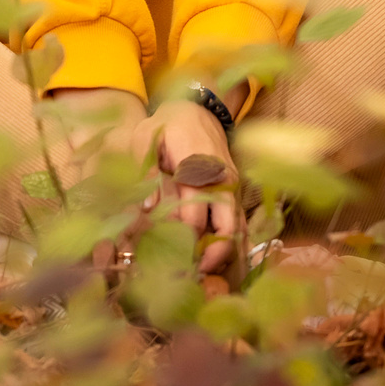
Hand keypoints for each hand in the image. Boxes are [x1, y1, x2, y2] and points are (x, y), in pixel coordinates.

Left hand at [139, 97, 240, 275]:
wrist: (197, 108)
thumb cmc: (167, 124)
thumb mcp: (146, 137)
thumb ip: (146, 170)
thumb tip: (147, 208)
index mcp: (197, 167)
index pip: (195, 215)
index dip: (181, 240)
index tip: (166, 262)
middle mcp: (221, 180)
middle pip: (226, 228)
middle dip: (210, 257)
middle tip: (189, 277)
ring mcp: (232, 186)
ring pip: (237, 229)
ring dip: (223, 254)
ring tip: (201, 274)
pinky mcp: (234, 191)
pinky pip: (239, 222)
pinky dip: (231, 242)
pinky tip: (214, 261)